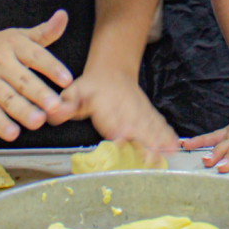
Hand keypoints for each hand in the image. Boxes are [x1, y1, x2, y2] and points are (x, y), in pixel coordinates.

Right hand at [0, 10, 72, 140]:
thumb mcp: (20, 36)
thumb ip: (45, 31)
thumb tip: (63, 16)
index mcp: (15, 45)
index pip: (36, 55)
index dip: (52, 67)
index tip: (67, 79)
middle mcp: (1, 62)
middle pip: (22, 80)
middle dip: (39, 93)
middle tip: (56, 106)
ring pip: (7, 98)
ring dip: (23, 111)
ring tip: (38, 121)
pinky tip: (12, 133)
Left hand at [46, 68, 178, 155]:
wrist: (112, 71)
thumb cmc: (90, 88)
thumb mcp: (74, 93)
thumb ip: (65, 105)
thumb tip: (54, 112)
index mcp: (106, 108)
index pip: (112, 120)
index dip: (117, 129)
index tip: (122, 138)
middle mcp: (125, 111)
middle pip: (136, 127)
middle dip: (144, 142)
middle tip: (150, 157)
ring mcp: (139, 113)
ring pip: (150, 127)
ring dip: (159, 141)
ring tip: (166, 155)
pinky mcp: (148, 114)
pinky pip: (159, 124)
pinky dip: (167, 134)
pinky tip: (174, 146)